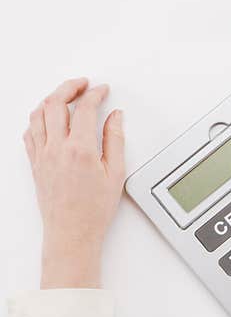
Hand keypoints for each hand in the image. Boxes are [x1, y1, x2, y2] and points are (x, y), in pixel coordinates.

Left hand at [23, 78, 125, 288]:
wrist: (71, 232)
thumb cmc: (93, 209)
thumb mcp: (116, 173)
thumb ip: (114, 140)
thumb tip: (115, 117)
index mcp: (79, 149)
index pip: (84, 109)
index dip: (95, 94)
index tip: (102, 90)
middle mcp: (56, 149)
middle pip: (55, 104)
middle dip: (69, 88)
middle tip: (82, 85)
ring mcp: (42, 155)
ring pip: (37, 114)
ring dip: (50, 99)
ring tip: (64, 95)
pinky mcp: (35, 163)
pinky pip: (29, 132)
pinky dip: (37, 118)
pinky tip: (46, 118)